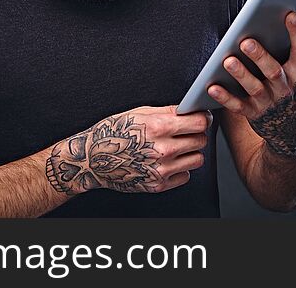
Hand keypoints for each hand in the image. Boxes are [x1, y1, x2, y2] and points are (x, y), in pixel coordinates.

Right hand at [45, 105, 211, 194]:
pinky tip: (166, 162)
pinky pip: (186, 176)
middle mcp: (162, 150)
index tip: (200, 118)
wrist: (93, 160)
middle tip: (185, 132)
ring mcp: (161, 170)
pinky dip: (180, 169)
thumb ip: (168, 111)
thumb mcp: (139, 113)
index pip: (199, 122)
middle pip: (201, 140)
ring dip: (190, 152)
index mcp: (158, 127)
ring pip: (197, 159)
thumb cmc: (113, 132)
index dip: (202, 118)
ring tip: (175, 147)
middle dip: (195, 134)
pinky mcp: (158, 185)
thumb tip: (190, 109)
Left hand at [208, 11, 295, 156]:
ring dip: (241, 74)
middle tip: (247, 41)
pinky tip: (212, 86)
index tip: (291, 15)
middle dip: (260, 56)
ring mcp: (269, 102)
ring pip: (254, 87)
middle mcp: (286, 88)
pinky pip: (237, 106)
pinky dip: (225, 97)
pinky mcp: (253, 113)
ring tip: (227, 60)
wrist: (295, 136)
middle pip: (273, 70)